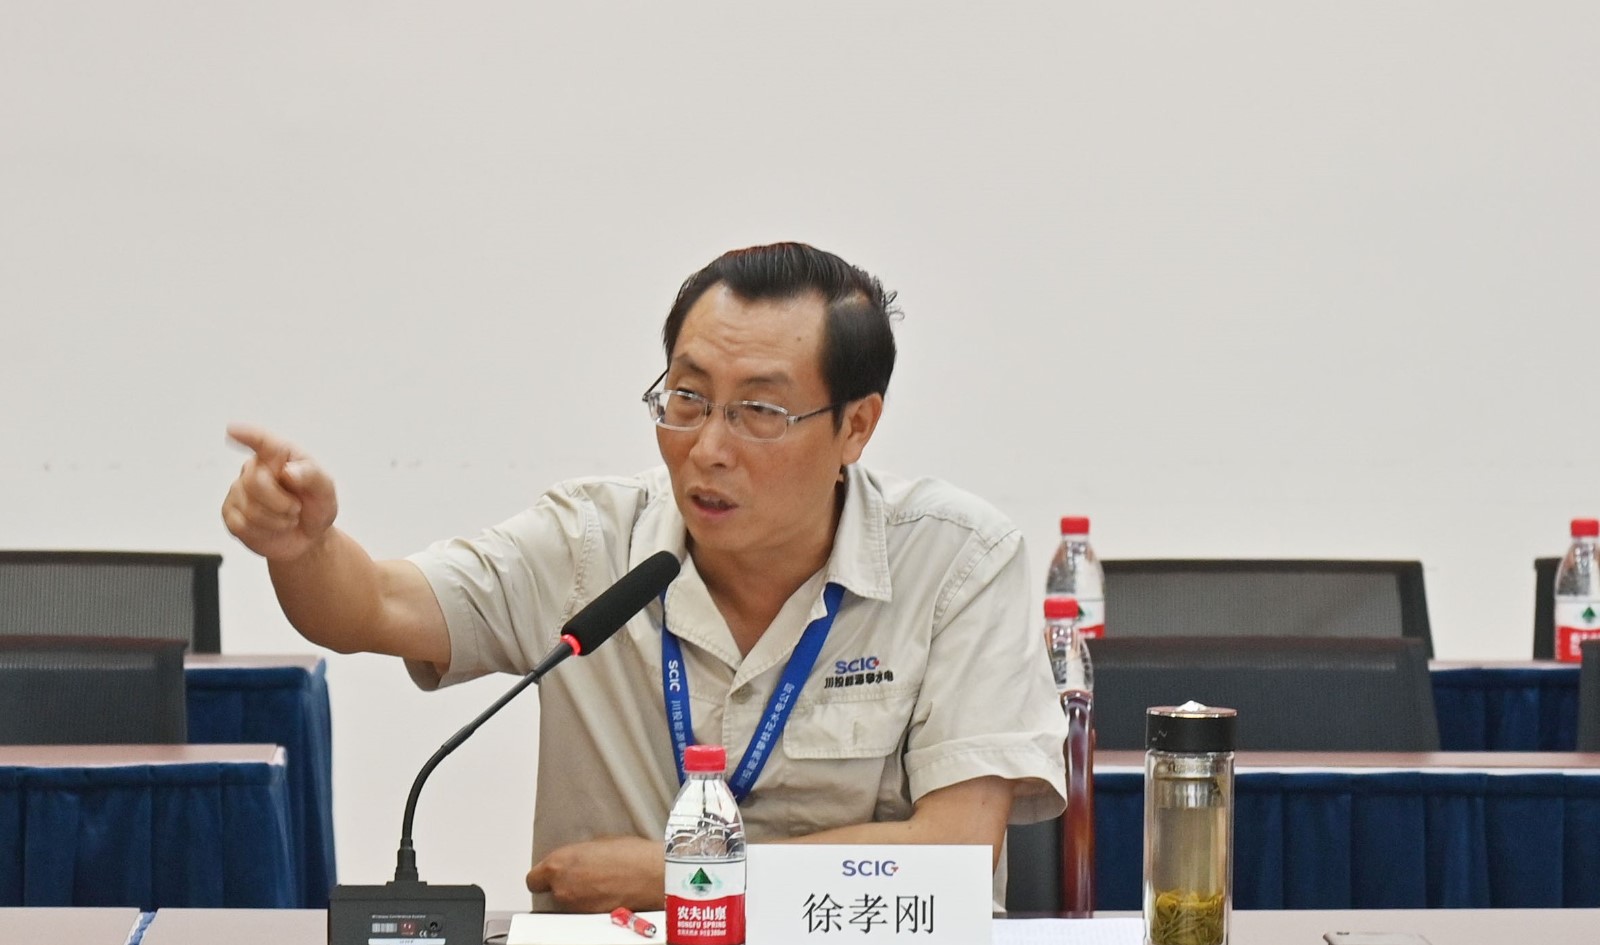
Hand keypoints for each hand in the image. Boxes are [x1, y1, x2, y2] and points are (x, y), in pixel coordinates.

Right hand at [221, 423, 338, 560]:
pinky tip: (272, 527)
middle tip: (296, 508)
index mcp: (279, 455)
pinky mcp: (230, 513)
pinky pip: (242, 525)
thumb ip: (312, 475)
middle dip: (281, 502)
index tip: (233, 430)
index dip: (247, 435)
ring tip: (287, 517)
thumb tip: (288, 471)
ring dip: (277, 520)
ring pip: (250, 508)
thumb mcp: (325, 490)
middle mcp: (254, 468)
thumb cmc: (316, 506)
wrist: (308, 536)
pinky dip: (264, 531)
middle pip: (255, 482)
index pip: (262, 441)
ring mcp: (239, 490)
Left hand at [526, 836, 663, 912]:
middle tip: (582, 875)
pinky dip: (589, 903)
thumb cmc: (631, 855)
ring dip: (577, 894)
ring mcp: (575, 906)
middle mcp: (562, 888)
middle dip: (563, 884)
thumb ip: (577, 856)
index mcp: (559, 864)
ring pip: (566, 901)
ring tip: (598, 883)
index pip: (533, 879)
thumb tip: (575, 861)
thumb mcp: (597, 843)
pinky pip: (581, 910)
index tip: (553, 873)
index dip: (544, 876)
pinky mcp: (590, 918)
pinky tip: (606, 892)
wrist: (653, 875)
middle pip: (550, 891)